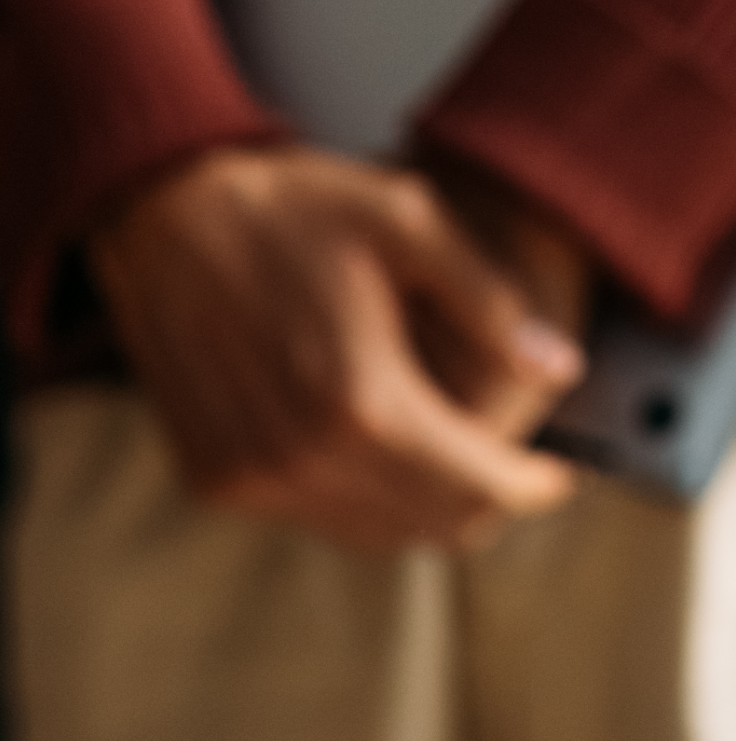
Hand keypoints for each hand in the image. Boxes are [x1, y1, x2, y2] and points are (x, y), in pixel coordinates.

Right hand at [86, 143, 583, 552]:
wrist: (167, 213)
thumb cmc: (298, 206)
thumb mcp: (412, 222)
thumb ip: (492, 301)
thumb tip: (562, 368)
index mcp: (359, 397)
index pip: (473, 484)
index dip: (531, 487)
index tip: (562, 474)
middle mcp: (300, 456)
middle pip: (430, 522)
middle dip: (489, 501)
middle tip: (521, 469)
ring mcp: (250, 476)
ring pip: (374, 534)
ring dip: (429, 508)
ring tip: (465, 459)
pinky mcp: (215, 478)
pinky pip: (317, 518)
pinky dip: (368, 502)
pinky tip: (391, 451)